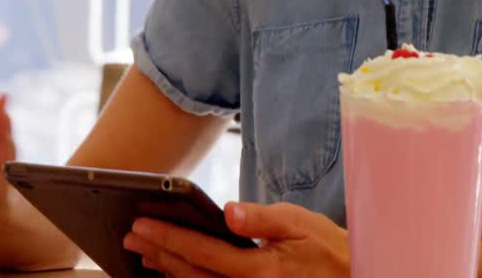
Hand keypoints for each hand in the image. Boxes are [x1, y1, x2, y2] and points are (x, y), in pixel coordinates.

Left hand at [123, 201, 349, 276]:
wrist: (351, 275)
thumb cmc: (325, 249)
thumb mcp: (300, 223)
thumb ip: (262, 218)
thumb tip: (228, 211)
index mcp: (259, 270)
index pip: (202, 252)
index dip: (168, 237)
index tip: (140, 224)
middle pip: (191, 275)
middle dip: (158, 253)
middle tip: (130, 236)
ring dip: (167, 271)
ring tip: (143, 253)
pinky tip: (173, 273)